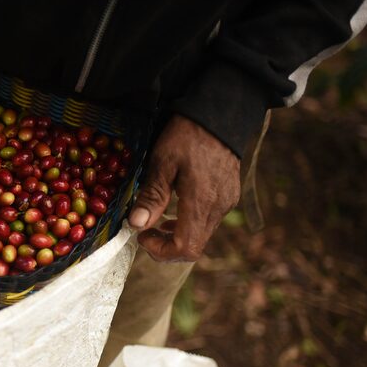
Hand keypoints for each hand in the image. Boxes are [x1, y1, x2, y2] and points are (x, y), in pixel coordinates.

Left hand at [128, 115, 240, 261]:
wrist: (220, 114)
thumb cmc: (187, 135)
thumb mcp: (162, 162)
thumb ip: (152, 196)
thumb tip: (136, 225)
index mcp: (201, 203)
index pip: (187, 249)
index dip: (161, 251)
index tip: (143, 235)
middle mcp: (218, 208)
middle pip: (194, 247)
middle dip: (166, 246)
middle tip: (146, 231)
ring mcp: (227, 203)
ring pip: (201, 235)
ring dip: (177, 236)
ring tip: (157, 219)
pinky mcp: (229, 196)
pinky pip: (208, 221)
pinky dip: (189, 223)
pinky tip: (176, 209)